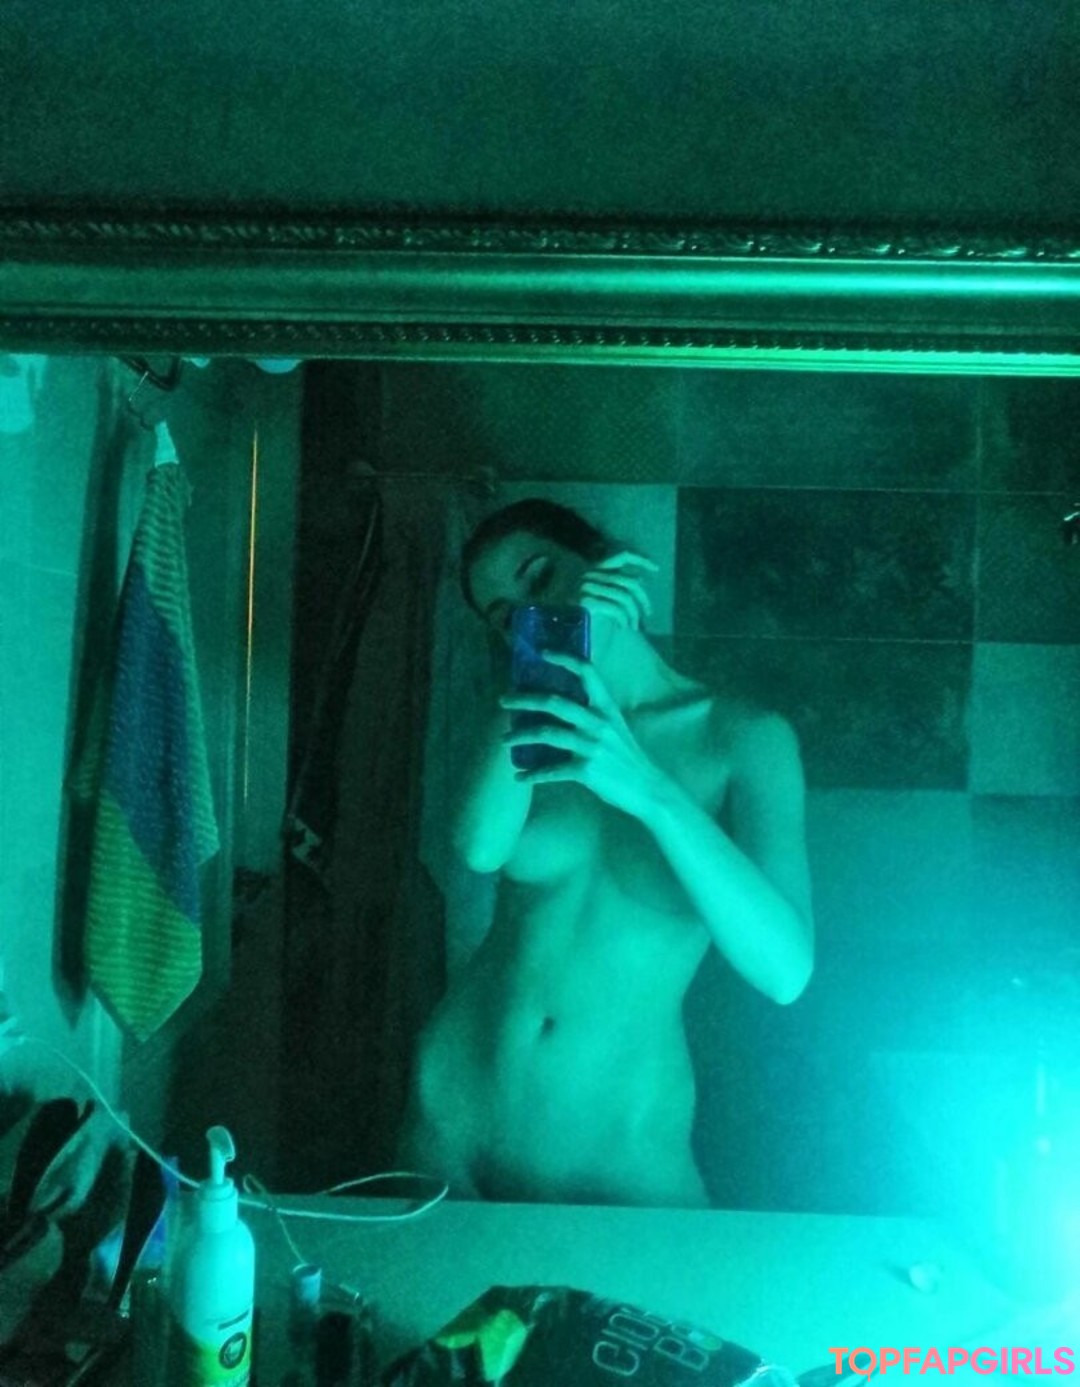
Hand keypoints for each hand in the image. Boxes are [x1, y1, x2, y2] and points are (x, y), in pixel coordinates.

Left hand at [499, 652, 667, 817]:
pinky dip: (532, 775)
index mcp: (606, 708)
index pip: (587, 672)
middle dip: (524, 700)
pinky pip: (551, 770)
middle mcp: (598, 722)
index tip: (542, 653)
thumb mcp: (615, 727)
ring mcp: (591, 746)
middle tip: (503, 701)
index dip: (564, 659)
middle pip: (554, 702)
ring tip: (504, 740)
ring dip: (520, 736)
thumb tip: (559, 705)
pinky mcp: (586, 770)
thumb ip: (592, 714)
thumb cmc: (627, 757)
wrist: (648, 788)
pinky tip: (519, 777)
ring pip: (546, 733)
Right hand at [577, 550, 657, 630]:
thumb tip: (641, 580)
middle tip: (648, 614)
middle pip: (629, 581)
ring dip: (633, 614)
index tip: (656, 569)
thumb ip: (619, 587)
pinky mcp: (586, 602)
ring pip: (625, 597)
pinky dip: (623, 618)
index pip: (623, 556)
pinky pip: (615, 608)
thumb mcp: (606, 599)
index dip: (641, 560)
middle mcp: (591, 575)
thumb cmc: (585, 619)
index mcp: (595, 570)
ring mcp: (587, 587)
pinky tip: (623, 626)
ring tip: (633, 626)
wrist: (565, 635)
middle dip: (643, 599)